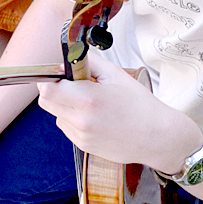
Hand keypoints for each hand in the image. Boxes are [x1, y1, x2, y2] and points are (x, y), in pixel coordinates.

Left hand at [37, 54, 158, 164]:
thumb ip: (89, 62)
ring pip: (56, 115)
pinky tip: (94, 116)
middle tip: (70, 84)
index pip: (47, 88)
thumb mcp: (115, 74)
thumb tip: (70, 57)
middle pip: (46, 102)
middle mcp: (81, 120)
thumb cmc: (140, 105)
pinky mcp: (83, 146)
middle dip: (52, 90)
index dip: (48, 78)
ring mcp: (81, 135)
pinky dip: (73, 119)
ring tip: (89, 102)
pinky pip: (67, 127)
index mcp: (88, 99)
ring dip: (64, 105)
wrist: (157, 137)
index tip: (58, 74)